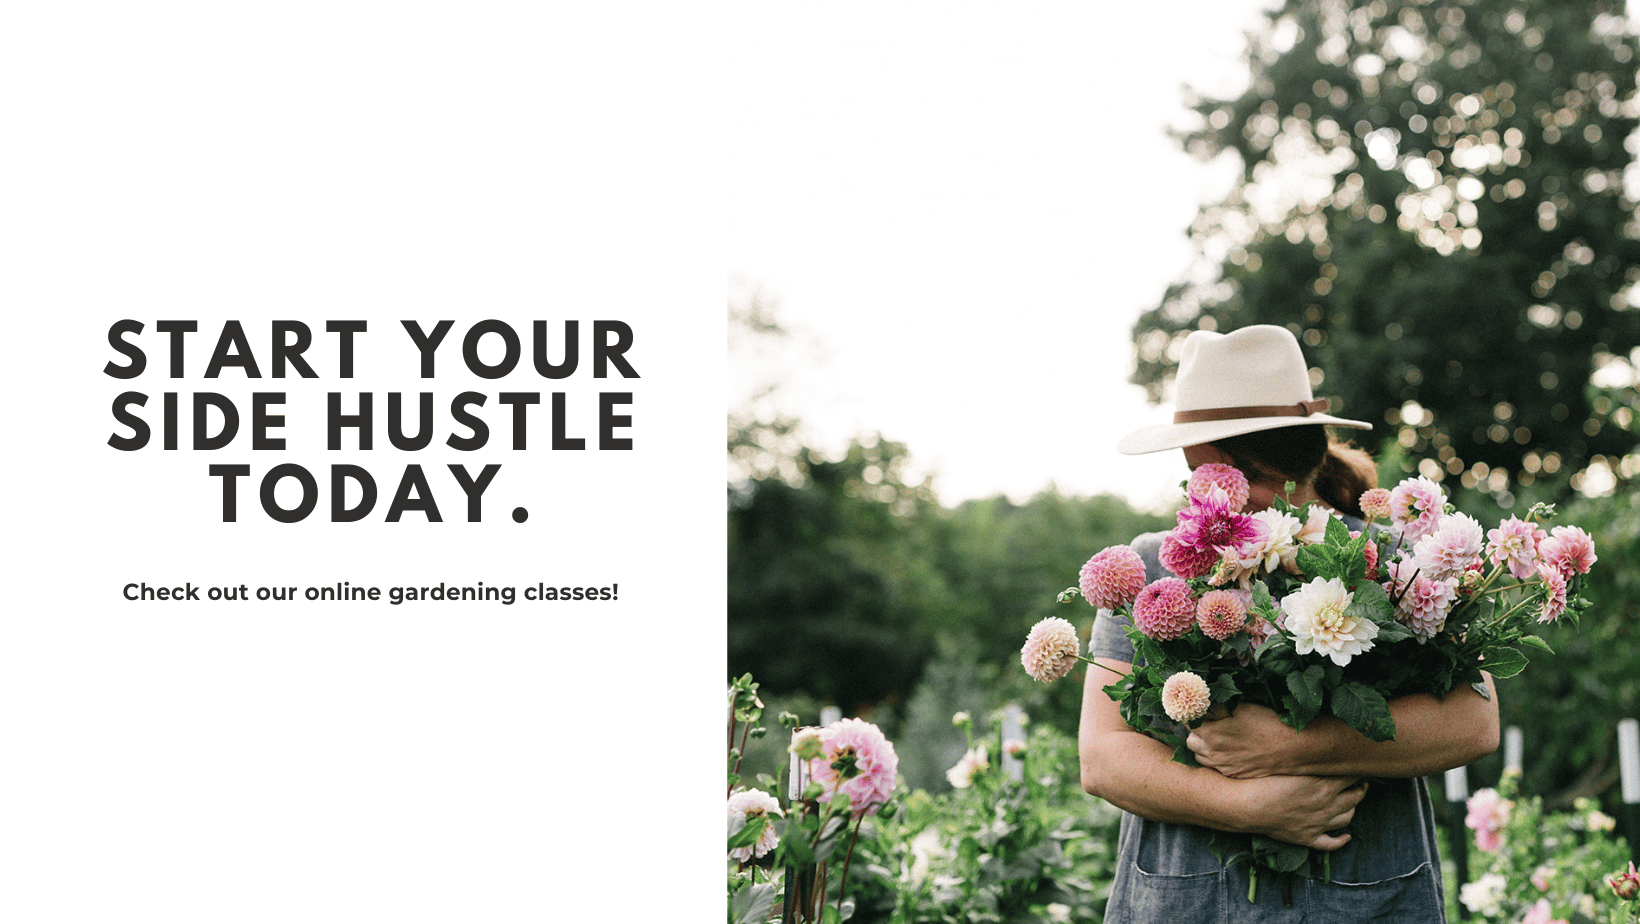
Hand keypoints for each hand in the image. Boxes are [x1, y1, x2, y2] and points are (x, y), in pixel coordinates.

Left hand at [1187, 703, 1304, 778]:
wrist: (1291, 749)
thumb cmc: (1268, 724)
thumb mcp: (1241, 708)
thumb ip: (1216, 707)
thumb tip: (1203, 704)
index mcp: (1211, 734)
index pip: (1187, 721)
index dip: (1192, 714)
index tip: (1198, 710)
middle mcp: (1212, 753)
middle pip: (1191, 740)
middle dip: (1197, 731)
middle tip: (1210, 723)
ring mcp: (1222, 766)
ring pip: (1200, 756)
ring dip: (1204, 746)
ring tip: (1219, 738)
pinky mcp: (1232, 774)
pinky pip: (1215, 767)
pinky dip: (1216, 758)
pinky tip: (1230, 750)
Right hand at [1239, 775, 1367, 850]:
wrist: (1248, 806)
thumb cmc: (1265, 781)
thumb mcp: (1292, 767)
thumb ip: (1312, 763)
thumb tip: (1326, 755)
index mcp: (1324, 786)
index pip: (1351, 777)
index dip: (1356, 770)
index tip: (1357, 765)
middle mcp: (1326, 806)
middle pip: (1354, 797)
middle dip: (1361, 788)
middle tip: (1361, 782)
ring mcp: (1319, 824)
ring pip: (1347, 818)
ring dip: (1354, 809)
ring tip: (1353, 802)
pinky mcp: (1308, 838)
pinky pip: (1331, 843)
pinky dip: (1342, 840)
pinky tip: (1346, 836)